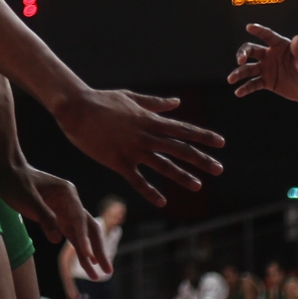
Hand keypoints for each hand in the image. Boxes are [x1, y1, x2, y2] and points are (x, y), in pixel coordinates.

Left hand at [0, 163, 103, 275]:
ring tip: (98, 276)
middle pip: (89, 228)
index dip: (83, 238)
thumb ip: (44, 216)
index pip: (79, 219)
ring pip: (82, 235)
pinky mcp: (57, 218)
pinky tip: (87, 263)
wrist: (7, 171)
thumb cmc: (16, 181)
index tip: (87, 255)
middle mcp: (71, 202)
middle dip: (98, 249)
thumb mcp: (27, 197)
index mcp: (67, 193)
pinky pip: (71, 236)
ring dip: (90, 254)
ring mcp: (65, 211)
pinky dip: (79, 249)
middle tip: (107, 271)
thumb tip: (57, 239)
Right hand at [53, 87, 224, 206]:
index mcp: (150, 120)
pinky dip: (150, 191)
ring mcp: (132, 149)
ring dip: (181, 176)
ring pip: (162, 165)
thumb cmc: (102, 100)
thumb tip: (177, 102)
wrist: (76, 107)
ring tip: (198, 186)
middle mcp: (145, 135)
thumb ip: (155, 103)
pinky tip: (162, 201)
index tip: (221, 143)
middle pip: (179, 149)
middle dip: (201, 159)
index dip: (203, 136)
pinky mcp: (117, 161)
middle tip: (219, 169)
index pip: (182, 129)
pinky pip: (137, 180)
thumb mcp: (131, 97)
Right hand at [228, 23, 297, 104]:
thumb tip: (297, 38)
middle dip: (243, 54)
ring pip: (249, 68)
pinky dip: (245, 88)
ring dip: (239, 73)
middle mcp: (271, 55)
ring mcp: (268, 69)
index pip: (267, 36)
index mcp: (281, 46)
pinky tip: (238, 93)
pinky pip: (254, 84)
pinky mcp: (268, 82)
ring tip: (231, 79)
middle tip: (240, 60)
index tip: (249, 26)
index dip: (259, 30)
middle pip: (252, 50)